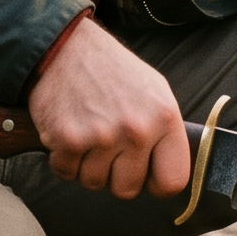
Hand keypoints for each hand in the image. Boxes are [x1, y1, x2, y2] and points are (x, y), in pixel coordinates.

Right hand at [25, 20, 191, 200]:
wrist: (64, 46)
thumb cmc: (110, 70)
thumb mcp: (154, 90)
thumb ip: (164, 132)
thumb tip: (169, 171)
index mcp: (164, 117)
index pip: (172, 182)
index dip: (156, 182)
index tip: (145, 173)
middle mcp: (136, 129)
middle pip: (128, 189)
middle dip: (115, 174)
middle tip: (108, 147)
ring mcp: (101, 136)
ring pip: (94, 183)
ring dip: (87, 166)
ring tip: (88, 134)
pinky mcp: (67, 140)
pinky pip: (66, 173)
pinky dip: (64, 159)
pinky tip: (69, 132)